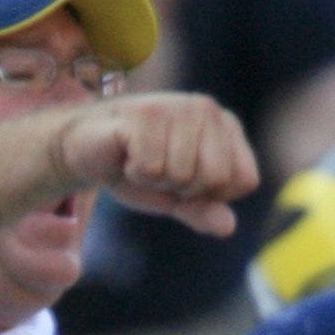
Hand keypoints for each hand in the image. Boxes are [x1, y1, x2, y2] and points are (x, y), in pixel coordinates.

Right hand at [52, 91, 259, 235]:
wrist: (90, 150)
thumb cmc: (141, 171)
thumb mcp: (178, 199)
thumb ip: (204, 212)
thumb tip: (228, 227)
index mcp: (227, 126)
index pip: (245, 180)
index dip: (210, 194)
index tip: (185, 181)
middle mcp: (207, 109)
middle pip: (215, 178)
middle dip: (183, 188)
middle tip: (160, 171)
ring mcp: (177, 107)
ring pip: (181, 175)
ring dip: (154, 180)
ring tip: (141, 160)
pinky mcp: (146, 112)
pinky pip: (151, 168)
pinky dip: (134, 173)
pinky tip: (126, 155)